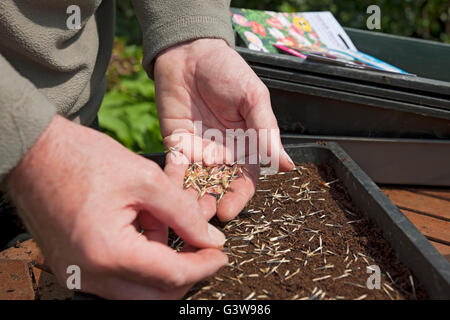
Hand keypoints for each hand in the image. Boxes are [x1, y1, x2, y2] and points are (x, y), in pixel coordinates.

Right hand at [6, 115, 226, 298]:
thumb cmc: (82, 158)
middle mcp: (89, 274)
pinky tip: (144, 231)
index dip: (204, 266)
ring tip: (165, 227)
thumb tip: (211, 239)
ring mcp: (78, 275)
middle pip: (155, 296)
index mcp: (108, 251)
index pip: (172, 276)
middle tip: (204, 251)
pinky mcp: (74, 268)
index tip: (221, 254)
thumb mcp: (145, 178)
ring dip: (162, 269)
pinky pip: (117, 280)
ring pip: (136, 292)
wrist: (34, 153)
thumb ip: (183, 213)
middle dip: (187, 275)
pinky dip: (140, 263)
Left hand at [154, 39, 293, 220]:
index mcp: (246, 146)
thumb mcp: (253, 98)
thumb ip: (267, 131)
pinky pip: (173, 169)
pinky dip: (171, 182)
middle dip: (211, 204)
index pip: (244, 181)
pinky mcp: (175, 146)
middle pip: (219, 188)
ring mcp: (198, 152)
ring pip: (196, 184)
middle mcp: (223, 155)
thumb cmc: (228, 71)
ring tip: (184, 213)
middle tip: (202, 218)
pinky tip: (167, 192)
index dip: (238, 198)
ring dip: (190, 200)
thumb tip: (287, 165)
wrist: (190, 52)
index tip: (229, 211)